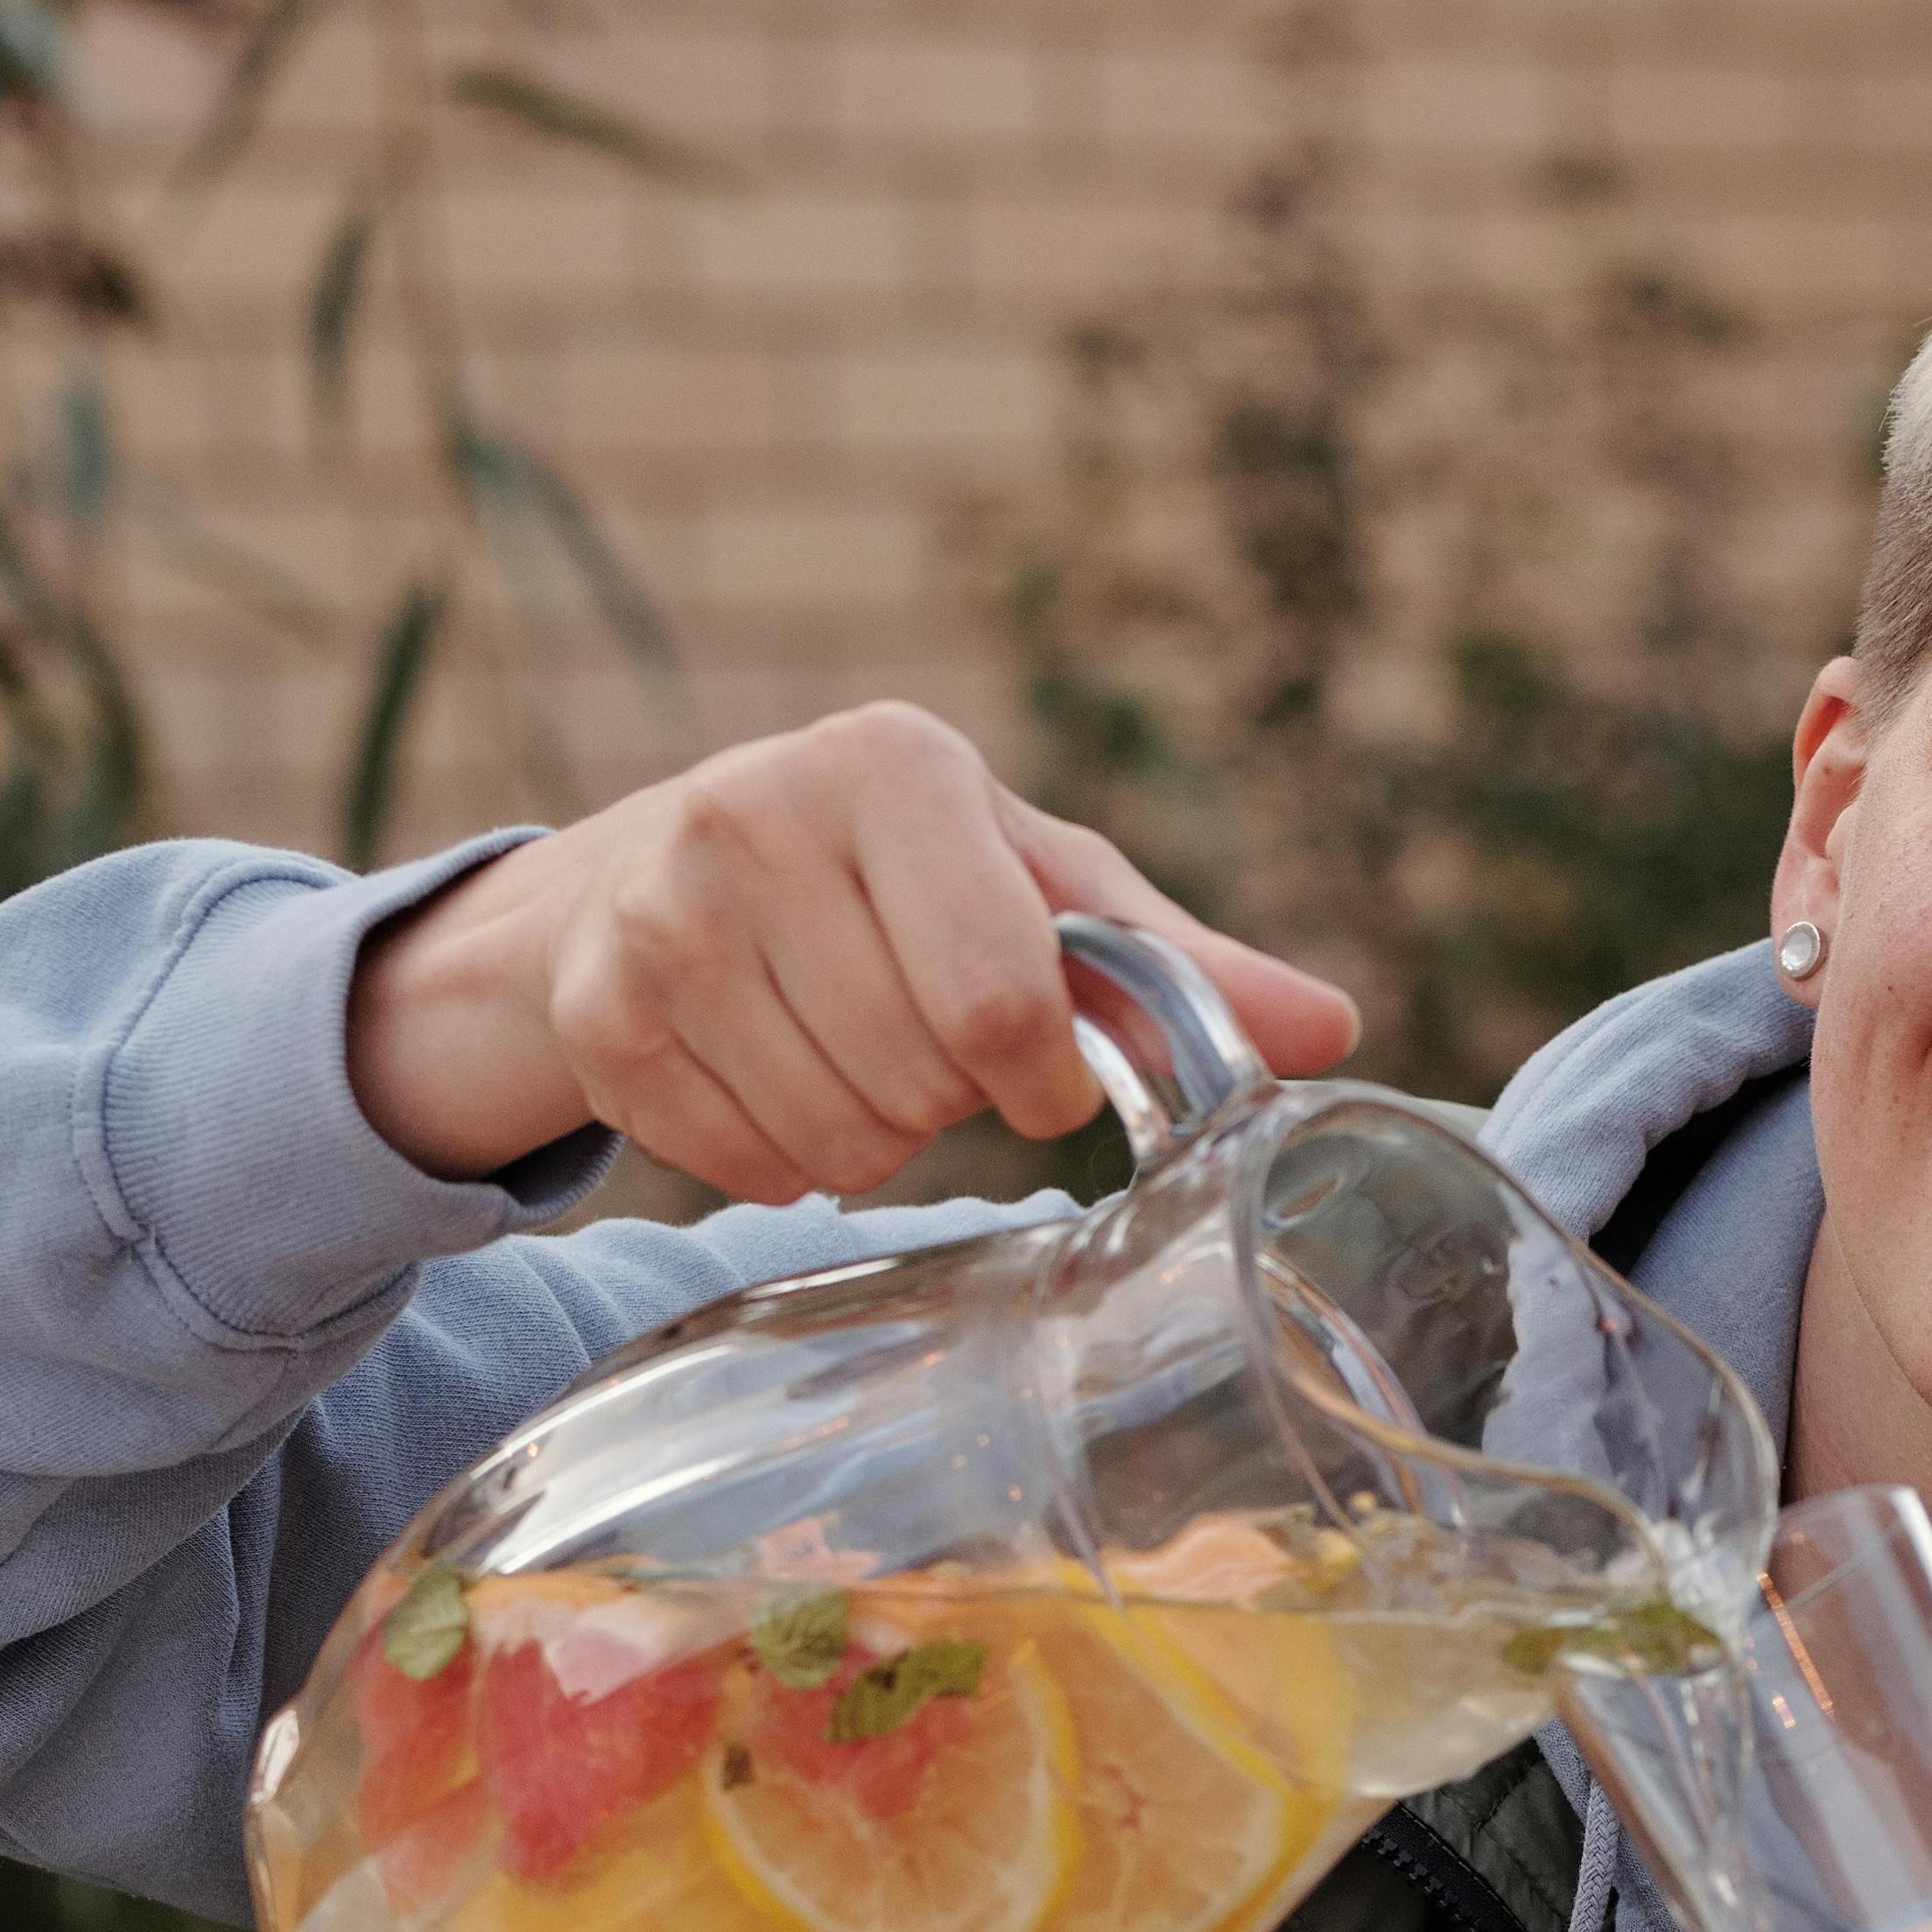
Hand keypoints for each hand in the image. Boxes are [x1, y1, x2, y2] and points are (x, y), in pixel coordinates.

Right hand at [345, 700, 1359, 1195]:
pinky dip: (779, 1159)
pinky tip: (770, 1079)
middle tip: (921, 1044)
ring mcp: (661, 913)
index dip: (1038, 1074)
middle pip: (921, 1081)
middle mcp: (757, 812)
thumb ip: (1178, 969)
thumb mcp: (1041, 893)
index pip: (1000, 1001)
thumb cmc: (897, 881)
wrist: (653, 875)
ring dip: (870, 1138)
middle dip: (948, 1099)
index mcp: (893, 765)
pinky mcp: (599, 1013)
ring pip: (837, 1138)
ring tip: (848, 1053)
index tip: (1034, 1064)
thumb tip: (1331, 1029)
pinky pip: (744, 1166)